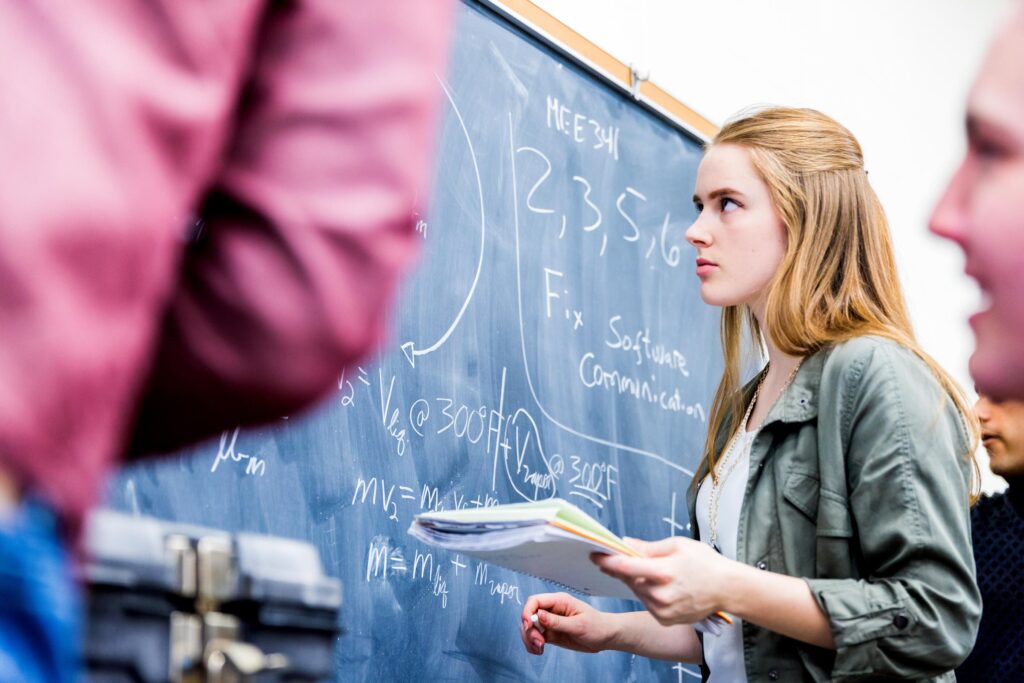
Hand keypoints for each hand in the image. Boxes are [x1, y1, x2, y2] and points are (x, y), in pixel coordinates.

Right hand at [519, 592, 617, 655]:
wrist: (605, 637)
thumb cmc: (596, 626)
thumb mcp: (578, 625)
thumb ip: (557, 621)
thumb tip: (538, 615)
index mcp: (559, 601)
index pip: (535, 601)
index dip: (527, 612)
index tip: (528, 626)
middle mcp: (552, 610)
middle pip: (529, 616)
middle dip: (529, 630)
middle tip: (539, 643)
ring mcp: (550, 622)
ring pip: (530, 628)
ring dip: (529, 639)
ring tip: (539, 649)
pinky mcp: (551, 633)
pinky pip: (535, 638)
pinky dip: (533, 645)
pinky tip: (539, 651)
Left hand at [592, 536, 733, 625]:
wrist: (728, 589)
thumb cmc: (705, 562)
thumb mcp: (677, 545)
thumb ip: (647, 547)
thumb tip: (624, 544)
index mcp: (663, 572)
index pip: (625, 567)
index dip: (607, 560)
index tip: (594, 554)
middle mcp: (661, 594)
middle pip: (629, 580)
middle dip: (620, 569)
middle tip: (614, 558)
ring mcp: (663, 610)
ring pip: (636, 592)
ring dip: (634, 581)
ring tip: (648, 571)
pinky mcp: (665, 620)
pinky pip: (647, 603)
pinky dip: (646, 593)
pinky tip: (658, 586)